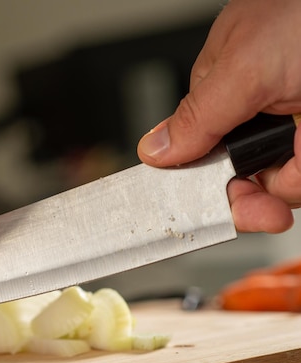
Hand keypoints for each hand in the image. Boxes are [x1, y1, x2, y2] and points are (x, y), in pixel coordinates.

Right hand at [137, 0, 300, 232]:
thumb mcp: (245, 66)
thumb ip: (197, 115)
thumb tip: (154, 149)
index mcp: (219, 91)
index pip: (196, 156)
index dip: (203, 193)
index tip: (215, 217)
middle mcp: (256, 113)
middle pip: (242, 179)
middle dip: (258, 194)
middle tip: (269, 210)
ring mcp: (293, 127)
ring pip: (285, 183)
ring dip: (296, 177)